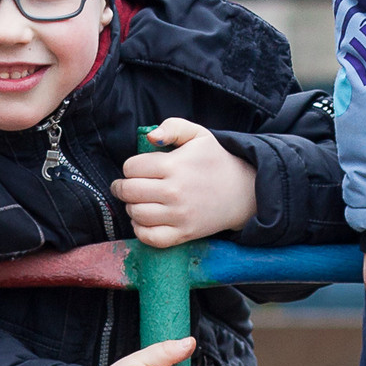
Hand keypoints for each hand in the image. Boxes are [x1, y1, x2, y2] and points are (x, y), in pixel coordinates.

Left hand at [112, 117, 258, 248]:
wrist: (243, 191)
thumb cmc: (215, 160)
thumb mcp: (198, 134)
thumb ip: (172, 127)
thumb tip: (151, 137)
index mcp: (174, 165)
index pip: (131, 167)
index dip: (130, 167)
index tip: (137, 169)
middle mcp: (174, 192)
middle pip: (129, 191)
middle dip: (122, 187)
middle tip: (126, 186)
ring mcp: (179, 215)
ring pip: (136, 214)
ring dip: (130, 207)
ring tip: (137, 201)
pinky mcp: (184, 233)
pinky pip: (150, 238)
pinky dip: (140, 230)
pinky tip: (143, 220)